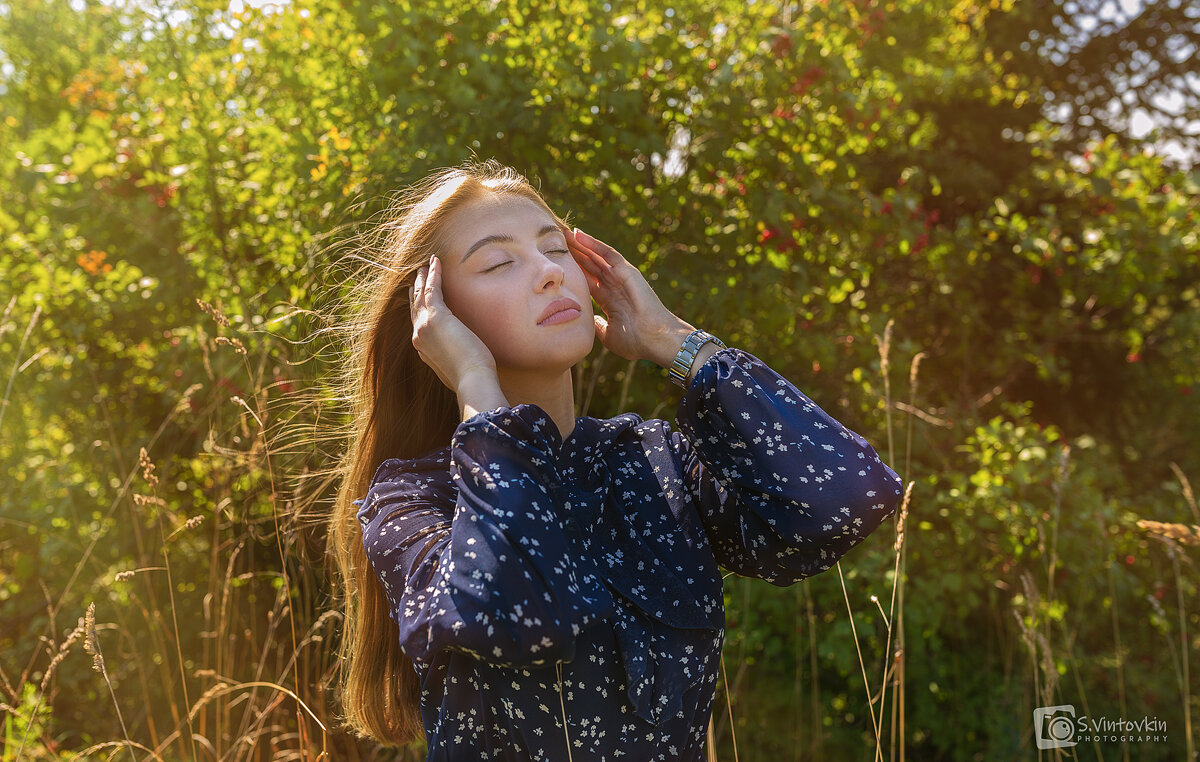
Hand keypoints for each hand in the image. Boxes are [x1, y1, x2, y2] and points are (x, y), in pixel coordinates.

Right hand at [409, 255, 497, 391]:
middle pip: (415, 306)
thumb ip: (454, 356)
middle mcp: (419, 336)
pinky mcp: (436, 317)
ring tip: (426, 264)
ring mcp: (424, 326)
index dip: (418, 306)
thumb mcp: (459, 365)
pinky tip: (435, 262)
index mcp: (423, 349)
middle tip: (417, 274)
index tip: (419, 295)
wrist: (472, 381)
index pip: (417, 322)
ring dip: (423, 278)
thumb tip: (464, 355)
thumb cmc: (472, 377)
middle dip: (416, 289)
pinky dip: (433, 275)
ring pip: (420, 295)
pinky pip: (432, 290)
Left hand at [565, 227, 692, 365]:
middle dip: (574, 254)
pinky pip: (607, 253)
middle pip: (589, 265)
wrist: (654, 339)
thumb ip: (598, 326)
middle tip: (555, 242)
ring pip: (596, 256)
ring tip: (563, 233)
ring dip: (580, 244)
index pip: (586, 280)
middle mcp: (614, 285)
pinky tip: (578, 235)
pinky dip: (593, 243)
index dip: (572, 271)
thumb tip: (588, 320)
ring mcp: (620, 277)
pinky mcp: (627, 271)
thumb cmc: (635, 340)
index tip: (556, 264)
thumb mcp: (609, 334)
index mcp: (608, 299)